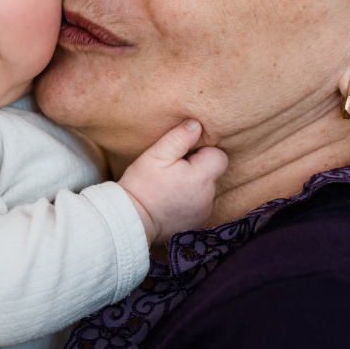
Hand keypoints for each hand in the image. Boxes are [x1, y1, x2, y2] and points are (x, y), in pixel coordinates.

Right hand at [118, 120, 227, 243]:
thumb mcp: (155, 156)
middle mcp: (208, 196)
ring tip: (170, 187)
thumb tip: (196, 124)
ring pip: (206, 190)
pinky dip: (189, 202)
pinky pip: (200, 206)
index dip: (202, 152)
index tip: (183, 157)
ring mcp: (204, 212)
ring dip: (193, 186)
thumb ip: (178, 138)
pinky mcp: (197, 224)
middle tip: (172, 172)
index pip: (219, 156)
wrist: (131, 220)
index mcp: (201, 177)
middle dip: (197, 169)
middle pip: (212, 173)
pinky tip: (171, 201)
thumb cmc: (142, 186)